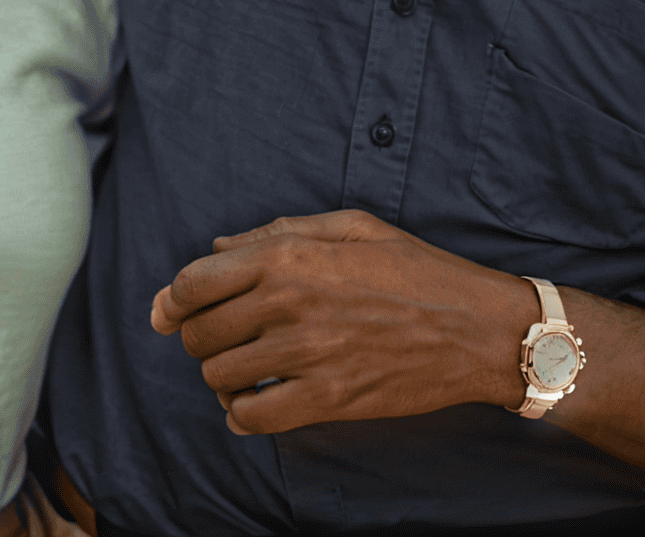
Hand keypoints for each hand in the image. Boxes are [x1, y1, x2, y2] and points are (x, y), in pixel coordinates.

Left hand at [150, 210, 534, 435]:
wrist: (476, 327)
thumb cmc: (417, 270)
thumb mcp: (353, 226)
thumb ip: (279, 232)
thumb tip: (218, 249)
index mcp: (289, 255)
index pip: (195, 281)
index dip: (171, 299)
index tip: (167, 312)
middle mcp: (289, 301)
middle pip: (200, 332)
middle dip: (198, 338)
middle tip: (221, 341)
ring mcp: (306, 353)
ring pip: (219, 376)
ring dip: (221, 377)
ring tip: (244, 372)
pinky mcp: (327, 398)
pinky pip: (253, 417)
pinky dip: (241, 416)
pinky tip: (254, 405)